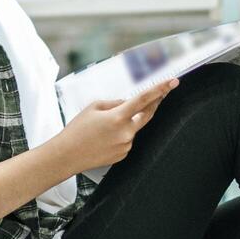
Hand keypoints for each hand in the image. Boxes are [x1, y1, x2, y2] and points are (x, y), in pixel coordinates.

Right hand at [55, 79, 176, 169]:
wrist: (67, 155)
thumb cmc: (77, 130)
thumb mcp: (93, 107)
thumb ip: (115, 103)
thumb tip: (128, 103)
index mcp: (118, 117)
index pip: (144, 99)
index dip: (160, 89)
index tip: (172, 82)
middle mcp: (126, 132)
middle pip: (148, 114)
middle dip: (155, 103)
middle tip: (162, 93)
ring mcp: (126, 145)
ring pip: (134, 128)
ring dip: (126, 122)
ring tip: (103, 127)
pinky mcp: (124, 154)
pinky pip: (127, 139)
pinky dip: (120, 134)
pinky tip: (104, 137)